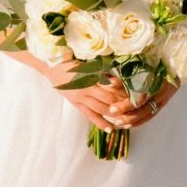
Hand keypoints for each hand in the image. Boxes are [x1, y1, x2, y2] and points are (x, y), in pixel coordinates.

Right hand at [20, 53, 177, 130]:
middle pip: (109, 100)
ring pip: (101, 109)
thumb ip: (101, 65)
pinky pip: (89, 115)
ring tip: (126, 120)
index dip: (124, 91)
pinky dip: (100, 123)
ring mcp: (80, 98)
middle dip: (122, 104)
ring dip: (114, 115)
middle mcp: (86, 89)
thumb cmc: (69, 58)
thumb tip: (119, 68)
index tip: (136, 93)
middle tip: (136, 108)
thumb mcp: (86, 59)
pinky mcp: (75, 103)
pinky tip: (109, 129)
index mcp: (90, 76)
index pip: (111, 86)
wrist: (49, 65)